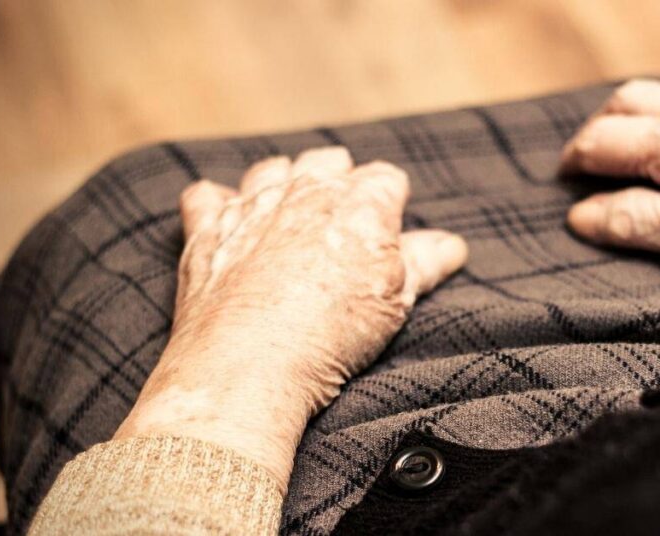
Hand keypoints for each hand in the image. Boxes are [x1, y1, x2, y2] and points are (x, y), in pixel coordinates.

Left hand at [115, 147, 467, 489]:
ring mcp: (252, 204)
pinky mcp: (206, 228)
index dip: (389, 201)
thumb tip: (453, 246)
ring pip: (272, 169)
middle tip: (341, 224)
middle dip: (337, 182)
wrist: (250, 364)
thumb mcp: (395, 302)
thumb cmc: (333, 335)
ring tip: (290, 217)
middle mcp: (306, 190)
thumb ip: (423, 264)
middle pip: (328, 163)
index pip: (386, 178)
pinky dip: (217, 205)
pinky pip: (207, 195)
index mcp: (361, 203)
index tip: (387, 228)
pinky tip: (227, 226)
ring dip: (283, 183)